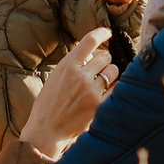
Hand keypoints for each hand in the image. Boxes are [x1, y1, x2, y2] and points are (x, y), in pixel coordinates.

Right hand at [16, 29, 115, 156]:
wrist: (46, 132)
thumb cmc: (47, 106)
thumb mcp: (54, 79)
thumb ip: (72, 66)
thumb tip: (91, 57)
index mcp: (66, 66)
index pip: (89, 41)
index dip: (101, 33)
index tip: (108, 32)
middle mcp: (80, 75)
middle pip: (105, 56)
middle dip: (103, 62)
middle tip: (98, 71)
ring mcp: (91, 91)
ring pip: (113, 71)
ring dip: (110, 74)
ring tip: (101, 83)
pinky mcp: (99, 105)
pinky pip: (117, 88)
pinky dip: (115, 88)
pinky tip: (108, 92)